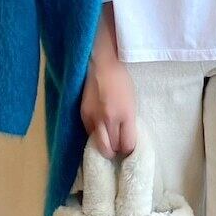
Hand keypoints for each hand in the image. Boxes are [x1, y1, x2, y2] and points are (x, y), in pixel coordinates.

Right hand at [81, 8, 137, 158]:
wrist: (103, 64)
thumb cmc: (122, 81)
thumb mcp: (131, 102)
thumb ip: (128, 121)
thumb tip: (125, 139)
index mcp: (126, 114)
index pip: (127, 144)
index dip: (129, 149)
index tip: (129, 147)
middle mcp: (110, 118)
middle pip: (111, 148)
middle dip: (115, 151)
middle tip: (118, 147)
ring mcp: (94, 117)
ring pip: (98, 144)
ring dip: (104, 146)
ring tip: (108, 141)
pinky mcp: (83, 114)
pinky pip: (89, 133)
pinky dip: (95, 135)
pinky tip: (99, 129)